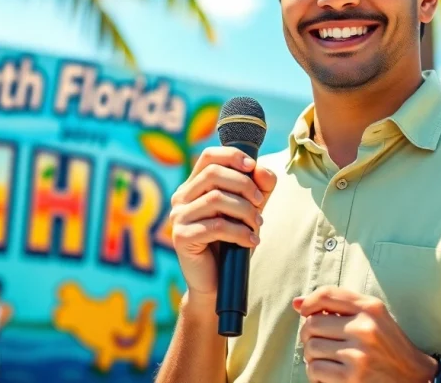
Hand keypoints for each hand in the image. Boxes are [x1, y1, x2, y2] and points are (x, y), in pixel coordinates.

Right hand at [169, 146, 276, 300]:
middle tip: (260, 203)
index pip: (208, 157)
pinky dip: (239, 232)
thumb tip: (262, 170)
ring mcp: (178, 217)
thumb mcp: (249, 211)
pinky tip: (251, 241)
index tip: (253, 167)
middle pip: (213, 174)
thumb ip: (258, 188)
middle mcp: (181, 198)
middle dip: (244, 185)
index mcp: (193, 187)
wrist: (217, 283)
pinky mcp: (181, 237)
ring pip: (216, 199)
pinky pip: (216, 226)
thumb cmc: (231, 243)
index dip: (232, 156)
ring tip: (257, 226)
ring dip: (245, 211)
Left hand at [293, 286, 436, 382]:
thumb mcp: (373, 317)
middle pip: (312, 323)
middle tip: (318, 342)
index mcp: (370, 308)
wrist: (414, 378)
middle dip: (308, 334)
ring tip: (325, 359)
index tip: (304, 312)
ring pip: (311, 348)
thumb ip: (339, 305)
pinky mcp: (352, 378)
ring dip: (312, 356)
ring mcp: (358, 354)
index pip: (326, 294)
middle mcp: (365, 328)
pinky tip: (328, 374)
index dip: (309, 302)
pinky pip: (316, 370)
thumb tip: (297, 303)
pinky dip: (316, 374)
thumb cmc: (388, 345)